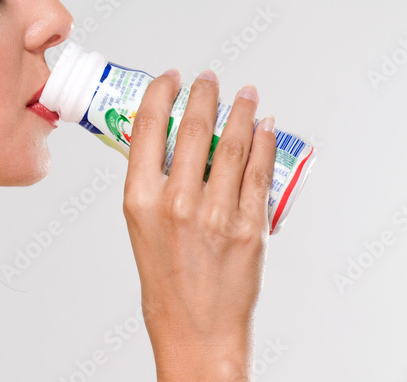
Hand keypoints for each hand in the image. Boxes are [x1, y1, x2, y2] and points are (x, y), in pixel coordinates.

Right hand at [121, 69, 276, 381]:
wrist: (195, 328)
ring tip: (245, 95)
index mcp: (139, 199)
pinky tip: (266, 128)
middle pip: (193, 128)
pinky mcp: (249, 228)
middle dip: (205, 95)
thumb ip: (151, 181)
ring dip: (242, 112)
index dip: (161, 93)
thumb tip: (169, 138)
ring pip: (233, 145)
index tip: (171, 77)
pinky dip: (265, 143)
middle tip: (211, 79)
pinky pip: (258, 174)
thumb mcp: (139, 225)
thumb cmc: (165, 279)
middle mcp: (176, 203)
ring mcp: (216, 215)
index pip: (147, 127)